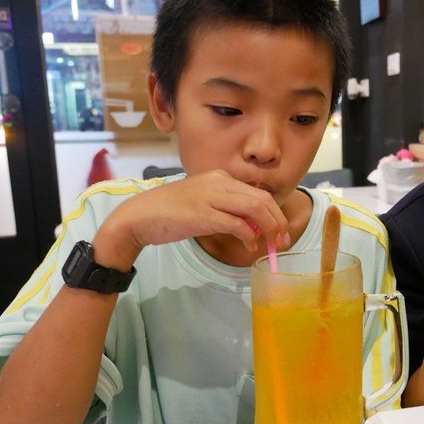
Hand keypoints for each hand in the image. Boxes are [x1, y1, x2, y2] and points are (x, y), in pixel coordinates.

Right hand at [93, 170, 289, 269]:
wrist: (139, 216)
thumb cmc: (171, 212)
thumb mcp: (204, 203)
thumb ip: (227, 209)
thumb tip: (253, 227)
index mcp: (220, 178)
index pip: (258, 193)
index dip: (275, 213)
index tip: (281, 231)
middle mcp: (218, 182)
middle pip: (262, 199)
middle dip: (279, 221)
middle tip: (283, 240)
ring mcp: (210, 197)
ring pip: (255, 208)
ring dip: (269, 228)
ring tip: (272, 244)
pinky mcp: (202, 214)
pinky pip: (236, 223)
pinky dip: (248, 235)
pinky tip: (250, 245)